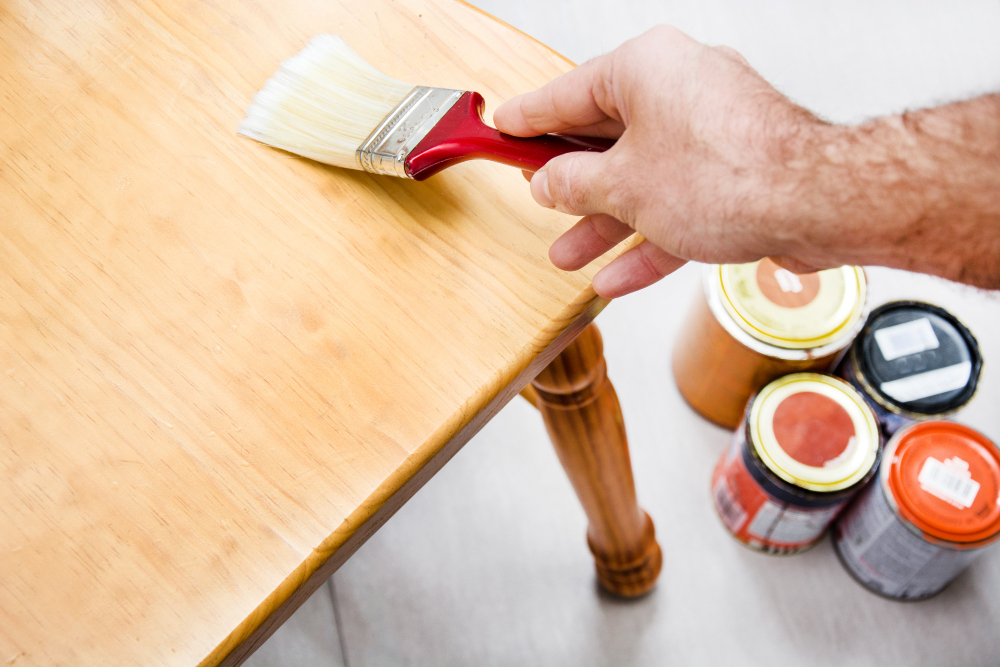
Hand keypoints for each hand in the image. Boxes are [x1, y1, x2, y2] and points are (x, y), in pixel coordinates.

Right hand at [494, 25, 828, 296]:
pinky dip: (648, 237)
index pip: (568, 93)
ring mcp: (711, 131)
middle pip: (606, 138)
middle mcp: (680, 89)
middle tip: (535, 197)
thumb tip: (549, 184)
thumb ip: (574, 185)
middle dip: (569, 184)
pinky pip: (678, 203)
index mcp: (647, 68)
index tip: (504, 128)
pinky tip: (618, 274)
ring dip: (604, 222)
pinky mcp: (735, 172)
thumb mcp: (623, 186)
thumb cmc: (732, 175)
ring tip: (567, 254)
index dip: (529, 119)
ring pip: (642, 179)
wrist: (817, 205)